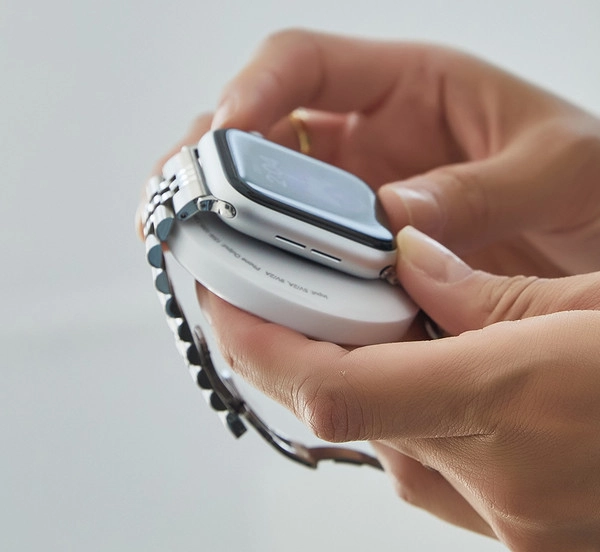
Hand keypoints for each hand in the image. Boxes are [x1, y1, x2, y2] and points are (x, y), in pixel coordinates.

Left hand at [198, 227, 599, 549]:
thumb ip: (491, 294)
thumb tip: (409, 263)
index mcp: (512, 403)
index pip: (330, 388)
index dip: (258, 346)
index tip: (221, 302)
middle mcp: (492, 477)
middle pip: (339, 412)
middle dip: (292, 353)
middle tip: (272, 293)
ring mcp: (502, 519)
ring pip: (379, 440)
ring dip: (351, 380)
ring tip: (348, 320)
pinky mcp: (516, 531)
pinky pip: (425, 463)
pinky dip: (403, 413)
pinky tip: (423, 370)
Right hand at [210, 29, 599, 276]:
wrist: (597, 234)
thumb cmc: (588, 180)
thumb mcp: (557, 168)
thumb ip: (480, 189)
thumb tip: (392, 217)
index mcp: (408, 86)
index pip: (303, 62)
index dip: (253, 89)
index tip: (223, 134)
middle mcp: (368, 134)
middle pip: (261, 128)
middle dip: (210, 158)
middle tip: (178, 200)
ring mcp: (354, 190)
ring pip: (264, 189)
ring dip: (221, 213)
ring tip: (188, 245)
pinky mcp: (355, 243)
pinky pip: (293, 243)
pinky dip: (261, 258)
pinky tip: (239, 281)